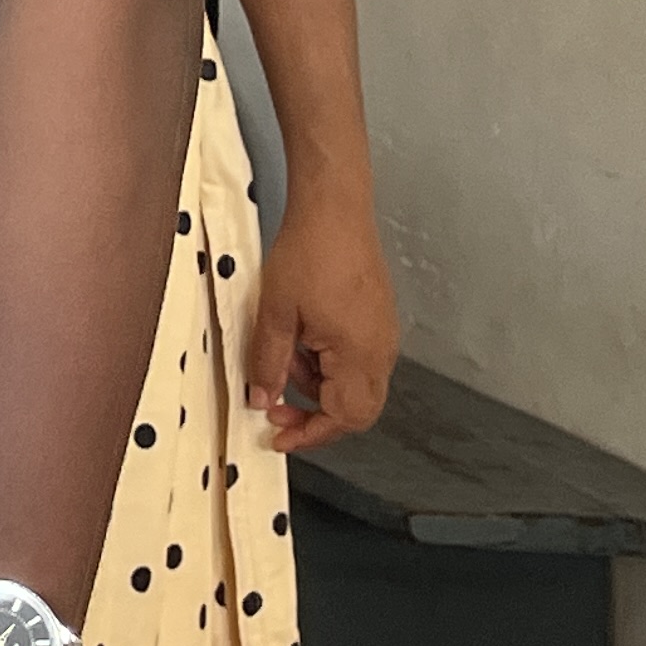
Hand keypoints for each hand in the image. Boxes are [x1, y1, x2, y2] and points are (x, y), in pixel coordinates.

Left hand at [247, 188, 400, 446]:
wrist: (334, 209)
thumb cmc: (309, 252)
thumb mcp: (275, 313)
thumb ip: (268, 362)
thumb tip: (261, 399)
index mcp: (360, 355)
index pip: (344, 418)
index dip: (309, 434)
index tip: (278, 436)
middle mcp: (381, 351)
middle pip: (357, 410)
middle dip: (315, 416)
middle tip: (277, 409)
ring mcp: (383, 335)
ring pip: (355, 385)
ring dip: (318, 386)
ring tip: (283, 362)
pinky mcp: (378, 319)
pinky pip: (357, 360)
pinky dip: (327, 364)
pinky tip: (300, 342)